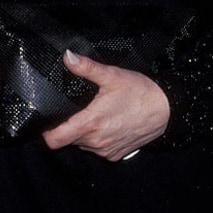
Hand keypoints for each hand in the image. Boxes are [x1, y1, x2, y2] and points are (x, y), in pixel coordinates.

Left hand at [43, 51, 169, 161]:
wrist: (167, 109)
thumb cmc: (140, 92)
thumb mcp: (112, 75)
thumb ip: (87, 67)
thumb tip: (67, 57)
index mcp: (90, 123)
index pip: (54, 140)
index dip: (46, 132)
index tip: (46, 122)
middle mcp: (96, 142)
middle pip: (68, 140)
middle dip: (68, 127)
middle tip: (76, 109)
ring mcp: (106, 151)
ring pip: (83, 145)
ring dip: (84, 133)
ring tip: (95, 115)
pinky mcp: (115, 155)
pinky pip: (98, 149)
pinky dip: (98, 139)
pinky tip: (108, 124)